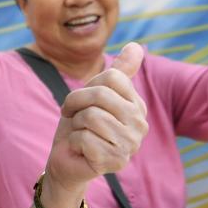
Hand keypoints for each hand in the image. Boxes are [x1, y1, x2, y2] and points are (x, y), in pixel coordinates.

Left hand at [46, 43, 148, 193]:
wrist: (67, 159)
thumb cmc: (80, 125)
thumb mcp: (94, 95)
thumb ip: (117, 72)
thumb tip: (136, 46)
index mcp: (137, 105)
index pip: (112, 77)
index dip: (85, 88)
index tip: (78, 103)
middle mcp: (140, 125)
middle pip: (100, 95)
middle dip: (75, 104)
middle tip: (73, 118)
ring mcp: (130, 145)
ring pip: (91, 116)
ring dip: (75, 125)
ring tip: (80, 134)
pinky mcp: (115, 161)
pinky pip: (84, 137)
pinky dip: (73, 142)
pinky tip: (80, 150)